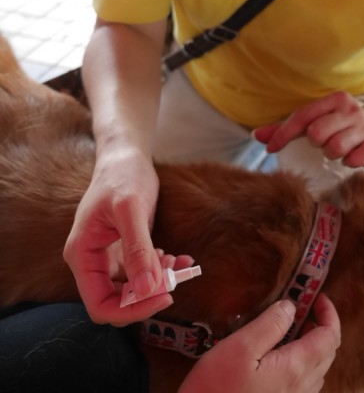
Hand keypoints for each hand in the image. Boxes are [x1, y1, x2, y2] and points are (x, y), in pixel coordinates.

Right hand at [63, 147, 185, 325]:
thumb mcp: (131, 209)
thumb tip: (146, 290)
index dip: (131, 310)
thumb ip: (137, 250)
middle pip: (116, 301)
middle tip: (175, 282)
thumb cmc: (123, 176)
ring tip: (180, 266)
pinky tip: (180, 259)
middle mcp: (91, 260)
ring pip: (132, 289)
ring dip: (158, 283)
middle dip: (147, 296)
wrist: (126, 156)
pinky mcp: (124, 250)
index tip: (162, 297)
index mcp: (82, 255)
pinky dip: (161, 270)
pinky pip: (142, 272)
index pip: (100, 305)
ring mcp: (107, 257)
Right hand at [179, 295, 340, 392]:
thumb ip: (270, 324)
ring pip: (318, 369)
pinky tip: (281, 356)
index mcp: (296, 368)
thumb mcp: (241, 347)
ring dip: (314, 345)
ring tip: (294, 329)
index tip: (317, 296)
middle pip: (327, 353)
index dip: (329, 313)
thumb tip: (291, 307)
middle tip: (305, 309)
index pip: (330, 337)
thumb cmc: (217, 387)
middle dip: (322, 327)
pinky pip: (304, 383)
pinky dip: (303, 362)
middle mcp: (301, 388)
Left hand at [253, 91, 363, 167]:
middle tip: (322, 142)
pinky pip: (353, 160)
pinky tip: (350, 157)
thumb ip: (287, 128)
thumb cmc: (339, 123)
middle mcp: (349, 110)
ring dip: (331, 153)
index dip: (283, 134)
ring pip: (334, 147)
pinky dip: (348, 163)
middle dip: (315, 143)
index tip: (270, 149)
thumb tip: (256, 136)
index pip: (302, 116)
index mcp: (333, 100)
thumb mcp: (317, 118)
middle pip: (317, 133)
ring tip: (336, 148)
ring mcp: (363, 127)